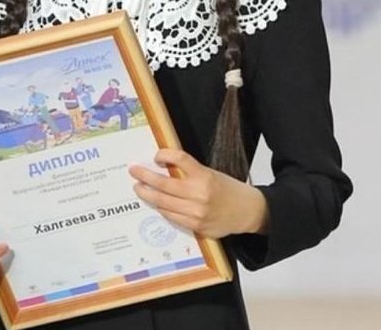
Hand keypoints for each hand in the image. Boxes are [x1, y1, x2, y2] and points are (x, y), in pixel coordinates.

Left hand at [129, 149, 268, 239]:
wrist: (247, 212)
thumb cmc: (228, 189)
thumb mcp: (211, 173)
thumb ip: (189, 172)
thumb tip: (164, 166)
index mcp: (205, 176)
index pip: (180, 159)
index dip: (165, 155)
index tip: (156, 155)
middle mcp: (199, 194)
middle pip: (164, 184)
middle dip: (145, 177)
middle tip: (134, 171)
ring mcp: (196, 213)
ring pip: (164, 203)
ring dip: (148, 195)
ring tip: (139, 188)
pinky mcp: (196, 226)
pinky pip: (171, 217)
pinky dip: (161, 208)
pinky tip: (155, 202)